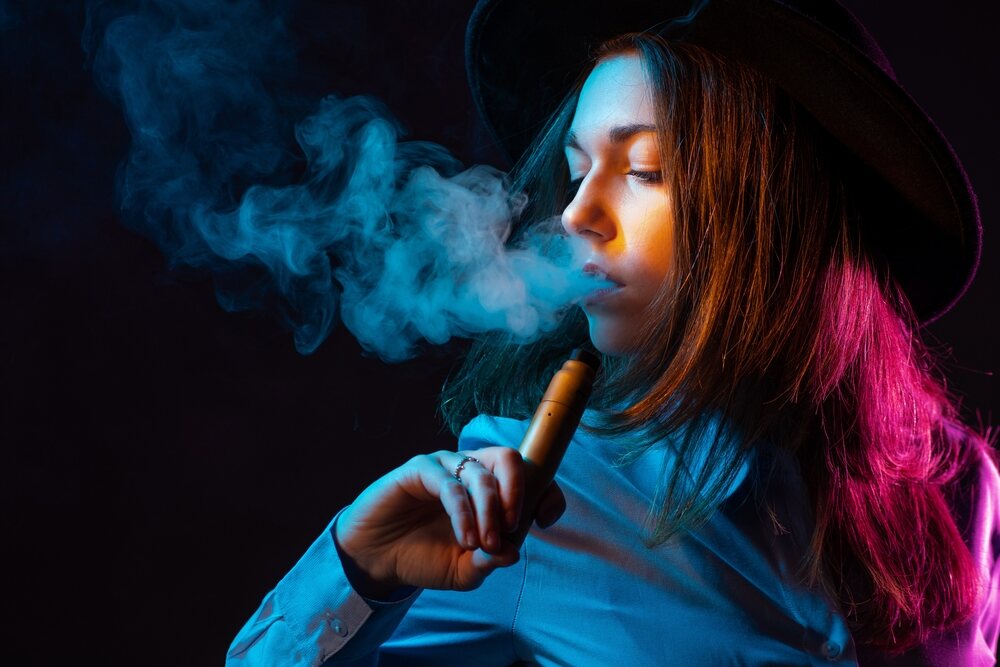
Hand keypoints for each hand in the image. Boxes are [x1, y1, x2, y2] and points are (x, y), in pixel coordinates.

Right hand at [334, 446, 565, 597]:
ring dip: (489, 511)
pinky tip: (464, 539)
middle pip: (509, 459)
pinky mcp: (419, 469)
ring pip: (481, 474)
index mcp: (488, 489)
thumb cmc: (423, 557)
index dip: (546, 491)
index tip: (545, 520)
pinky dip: (463, 513)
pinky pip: (450, 485)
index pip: (529, 475)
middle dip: (517, 493)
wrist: (376, 560)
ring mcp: (444, 467)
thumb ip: (489, 562)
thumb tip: (513, 552)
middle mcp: (469, 470)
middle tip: (511, 528)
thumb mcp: (464, 570)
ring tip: (482, 544)